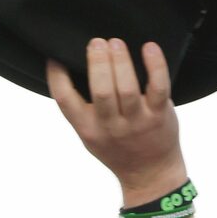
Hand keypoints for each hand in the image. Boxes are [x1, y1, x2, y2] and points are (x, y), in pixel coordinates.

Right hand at [47, 39, 184, 203]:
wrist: (150, 175)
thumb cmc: (118, 150)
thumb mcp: (90, 136)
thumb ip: (81, 111)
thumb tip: (68, 70)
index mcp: (88, 130)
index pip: (65, 101)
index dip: (57, 77)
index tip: (56, 57)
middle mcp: (111, 127)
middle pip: (100, 91)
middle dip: (97, 63)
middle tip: (96, 42)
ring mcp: (137, 122)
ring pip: (127, 88)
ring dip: (120, 61)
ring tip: (115, 43)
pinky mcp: (160, 115)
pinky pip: (159, 87)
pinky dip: (155, 65)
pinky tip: (149, 47)